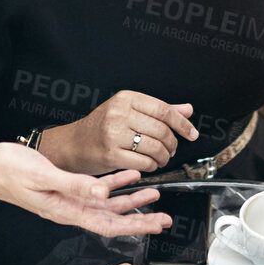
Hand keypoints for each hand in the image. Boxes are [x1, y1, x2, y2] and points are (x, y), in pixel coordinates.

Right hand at [0, 144, 170, 237]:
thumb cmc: (9, 171)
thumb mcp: (45, 176)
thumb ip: (75, 185)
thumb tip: (104, 193)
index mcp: (66, 210)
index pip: (109, 225)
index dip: (136, 227)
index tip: (158, 226)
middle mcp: (70, 209)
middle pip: (113, 219)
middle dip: (141, 218)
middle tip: (165, 217)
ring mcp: (67, 200)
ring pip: (107, 204)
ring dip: (131, 199)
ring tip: (154, 193)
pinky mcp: (64, 189)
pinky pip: (94, 190)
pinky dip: (114, 183)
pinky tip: (127, 176)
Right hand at [44, 91, 197, 173]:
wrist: (72, 145)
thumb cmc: (100, 128)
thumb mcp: (128, 112)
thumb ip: (158, 111)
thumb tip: (187, 110)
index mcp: (126, 98)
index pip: (163, 110)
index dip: (182, 124)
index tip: (191, 134)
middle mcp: (119, 113)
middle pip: (161, 130)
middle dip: (172, 144)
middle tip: (171, 150)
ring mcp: (113, 133)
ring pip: (155, 147)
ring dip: (163, 157)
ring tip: (161, 158)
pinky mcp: (110, 154)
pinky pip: (144, 162)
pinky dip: (152, 166)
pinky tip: (149, 165)